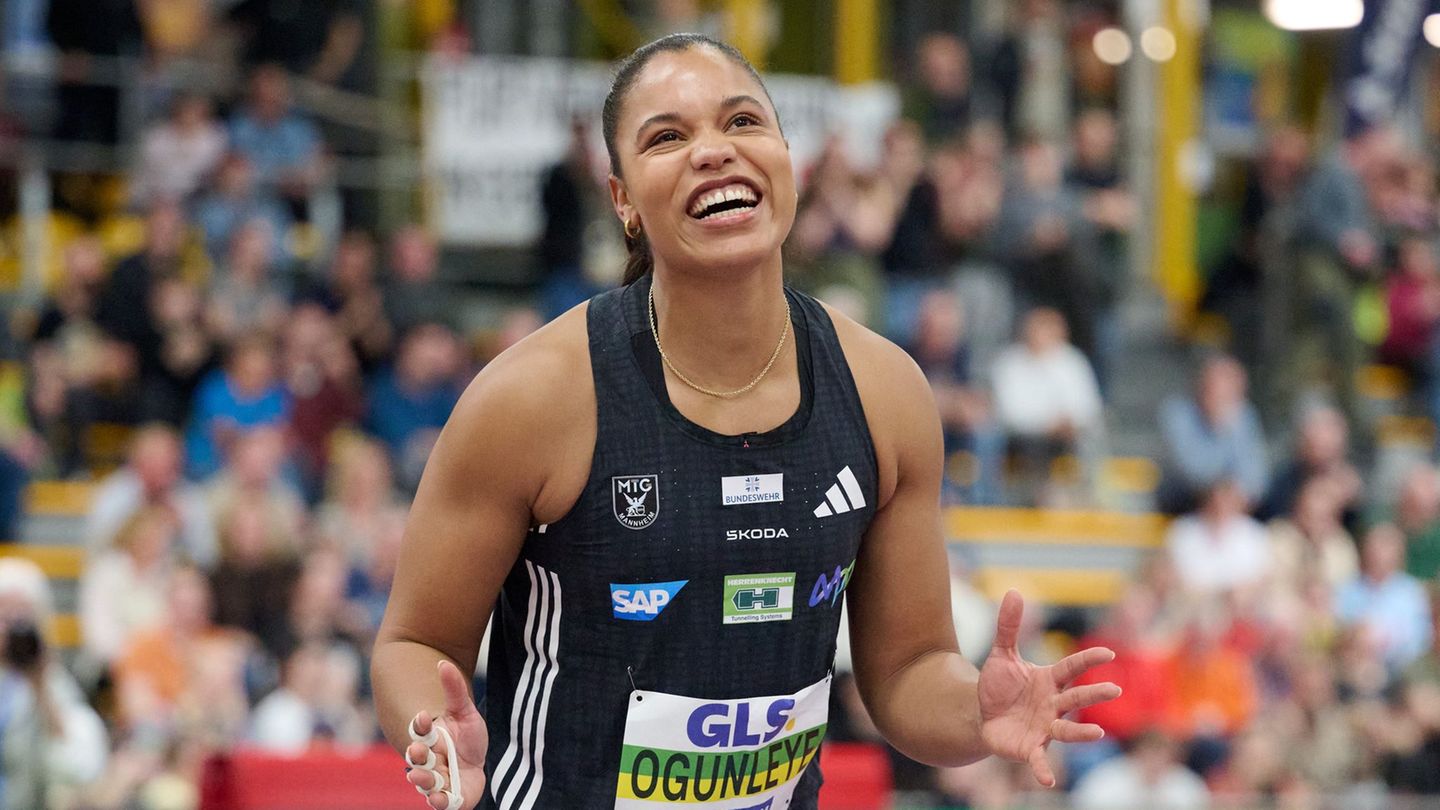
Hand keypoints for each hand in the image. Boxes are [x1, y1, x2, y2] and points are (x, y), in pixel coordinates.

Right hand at [406, 660, 488, 808]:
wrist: (477, 763)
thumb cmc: (467, 736)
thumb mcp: (465, 711)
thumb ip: (454, 689)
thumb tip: (444, 663)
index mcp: (430, 737)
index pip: (419, 729)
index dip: (420, 723)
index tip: (424, 715)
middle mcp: (429, 760)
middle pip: (417, 757)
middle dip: (416, 755)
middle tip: (418, 751)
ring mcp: (436, 779)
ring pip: (424, 781)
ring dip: (421, 780)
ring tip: (420, 777)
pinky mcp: (448, 797)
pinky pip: (440, 802)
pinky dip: (438, 802)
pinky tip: (438, 799)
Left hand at [977, 591, 1120, 787]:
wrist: (981, 716)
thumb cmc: (999, 686)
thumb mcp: (1001, 654)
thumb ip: (1008, 626)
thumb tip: (1013, 590)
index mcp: (1049, 680)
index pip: (1071, 668)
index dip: (1087, 660)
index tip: (1107, 652)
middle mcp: (1052, 705)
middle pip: (1076, 698)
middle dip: (1094, 695)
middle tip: (1115, 690)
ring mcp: (1044, 728)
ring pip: (1065, 731)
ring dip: (1081, 733)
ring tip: (1097, 734)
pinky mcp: (1030, 748)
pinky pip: (1039, 760)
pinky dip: (1044, 770)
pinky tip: (1048, 782)